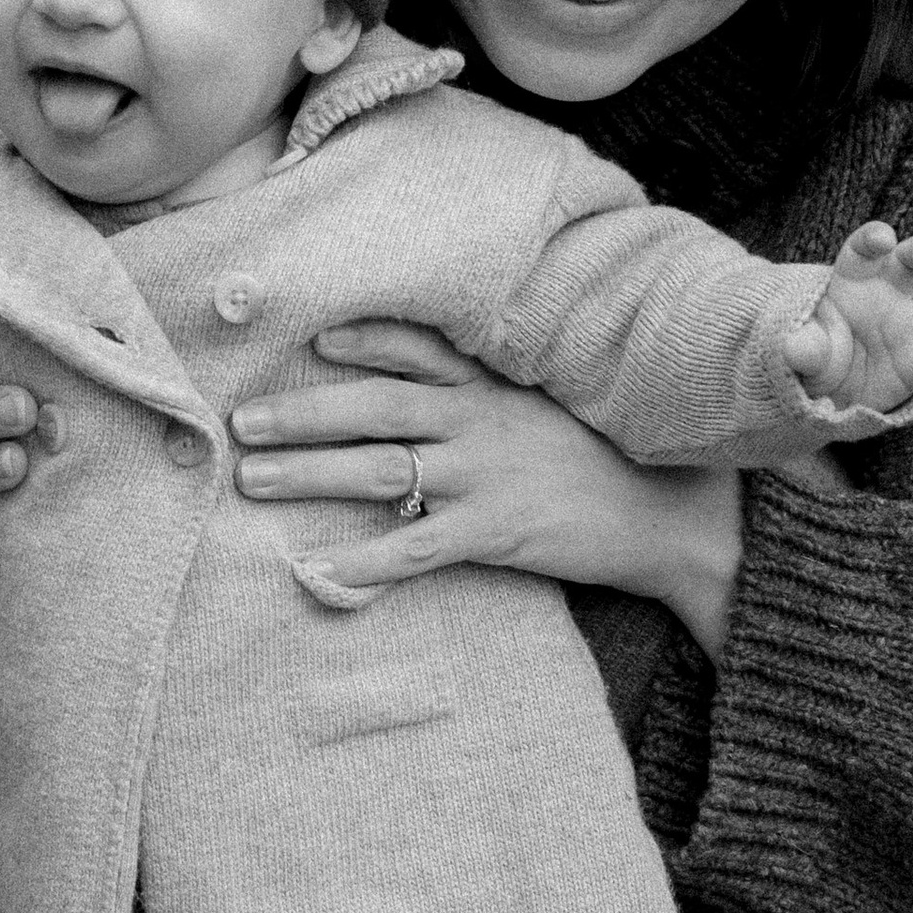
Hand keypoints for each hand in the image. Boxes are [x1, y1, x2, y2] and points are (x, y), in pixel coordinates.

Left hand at [228, 322, 745, 657]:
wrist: (670, 515)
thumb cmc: (605, 456)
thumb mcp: (553, 402)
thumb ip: (495, 387)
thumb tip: (432, 388)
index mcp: (495, 385)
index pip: (417, 348)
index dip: (361, 340)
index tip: (309, 339)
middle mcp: (480, 421)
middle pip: (374, 407)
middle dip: (303, 413)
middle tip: (242, 421)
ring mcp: (485, 477)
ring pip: (379, 471)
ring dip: (309, 475)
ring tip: (253, 480)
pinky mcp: (495, 533)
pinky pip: (413, 548)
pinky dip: (361, 562)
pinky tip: (315, 573)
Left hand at [786, 223, 912, 415]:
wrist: (828, 390)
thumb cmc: (815, 355)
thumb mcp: (800, 352)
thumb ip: (803, 347)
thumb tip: (798, 347)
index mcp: (853, 277)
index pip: (864, 249)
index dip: (874, 239)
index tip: (882, 239)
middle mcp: (889, 292)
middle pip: (910, 261)